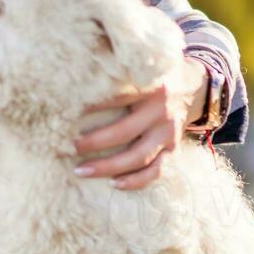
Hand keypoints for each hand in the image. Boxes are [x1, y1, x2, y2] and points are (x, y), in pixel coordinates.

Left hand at [72, 56, 207, 189]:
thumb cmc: (150, 77)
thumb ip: (114, 74)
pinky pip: (156, 171)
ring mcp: (169, 132)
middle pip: (124, 132)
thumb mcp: (137, 69)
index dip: (89, 107)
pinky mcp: (174, 148)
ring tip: (80, 170)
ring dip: (108, 167)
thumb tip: (70, 80)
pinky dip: (136, 181)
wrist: (190, 86)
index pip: (115, 99)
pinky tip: (114, 184)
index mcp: (149, 87)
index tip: (63, 113)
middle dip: (93, 142)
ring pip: (139, 156)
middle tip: (68, 146)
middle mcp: (160, 110)